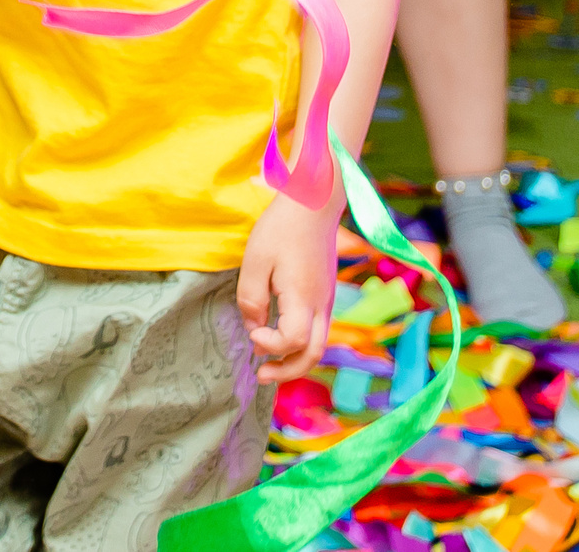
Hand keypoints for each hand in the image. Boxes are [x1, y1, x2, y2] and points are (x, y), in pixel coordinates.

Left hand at [238, 189, 337, 384]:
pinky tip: (279, 335)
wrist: (314, 202)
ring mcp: (326, 300)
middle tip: (261, 376)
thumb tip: (253, 326)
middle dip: (287, 371)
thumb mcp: (256, 260)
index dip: (271, 345)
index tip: (253, 331)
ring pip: (318, 344)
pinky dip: (300, 342)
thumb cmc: (282, 227)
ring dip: (294, 359)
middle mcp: (321, 305)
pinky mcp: (325, 293)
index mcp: (304, 299)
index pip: (293, 341)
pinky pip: (317, 329)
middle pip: (313, 354)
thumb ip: (251, 297)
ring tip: (267, 363)